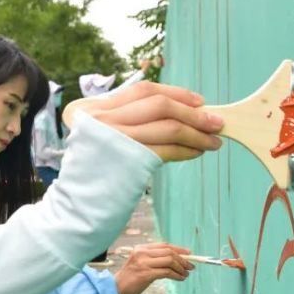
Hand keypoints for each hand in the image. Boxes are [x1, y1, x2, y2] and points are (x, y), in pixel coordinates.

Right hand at [75, 82, 223, 161]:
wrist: (77, 204)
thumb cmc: (94, 170)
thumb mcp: (100, 135)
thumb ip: (126, 119)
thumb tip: (177, 110)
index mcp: (94, 108)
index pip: (143, 90)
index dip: (175, 93)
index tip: (198, 100)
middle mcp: (102, 119)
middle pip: (159, 105)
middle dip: (193, 112)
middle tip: (216, 121)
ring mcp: (116, 140)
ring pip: (168, 127)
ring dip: (197, 134)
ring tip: (214, 140)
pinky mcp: (130, 161)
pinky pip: (167, 150)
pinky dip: (187, 150)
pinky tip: (197, 152)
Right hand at [115, 242, 194, 293]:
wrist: (115, 290)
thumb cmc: (130, 279)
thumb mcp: (141, 265)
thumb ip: (155, 260)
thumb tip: (176, 261)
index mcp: (141, 249)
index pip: (164, 245)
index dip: (178, 249)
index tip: (189, 254)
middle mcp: (142, 253)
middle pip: (169, 252)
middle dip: (183, 259)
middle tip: (190, 267)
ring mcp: (143, 263)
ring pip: (169, 261)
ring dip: (181, 268)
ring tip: (186, 274)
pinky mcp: (145, 274)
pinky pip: (167, 272)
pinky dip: (177, 275)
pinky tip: (180, 279)